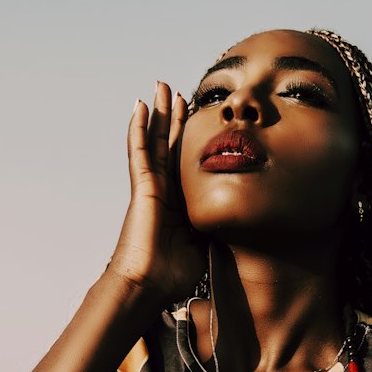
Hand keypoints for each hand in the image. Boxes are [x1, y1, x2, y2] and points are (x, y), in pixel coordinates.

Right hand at [107, 82, 205, 299]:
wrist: (150, 283)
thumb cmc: (173, 272)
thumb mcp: (204, 243)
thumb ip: (214, 225)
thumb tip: (232, 218)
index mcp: (179, 202)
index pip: (185, 161)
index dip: (189, 139)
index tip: (197, 117)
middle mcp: (164, 189)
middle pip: (169, 144)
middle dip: (173, 118)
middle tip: (177, 92)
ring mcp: (151, 185)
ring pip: (154, 140)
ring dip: (157, 113)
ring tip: (159, 87)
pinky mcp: (142, 186)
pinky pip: (139, 151)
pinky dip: (139, 128)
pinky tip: (140, 106)